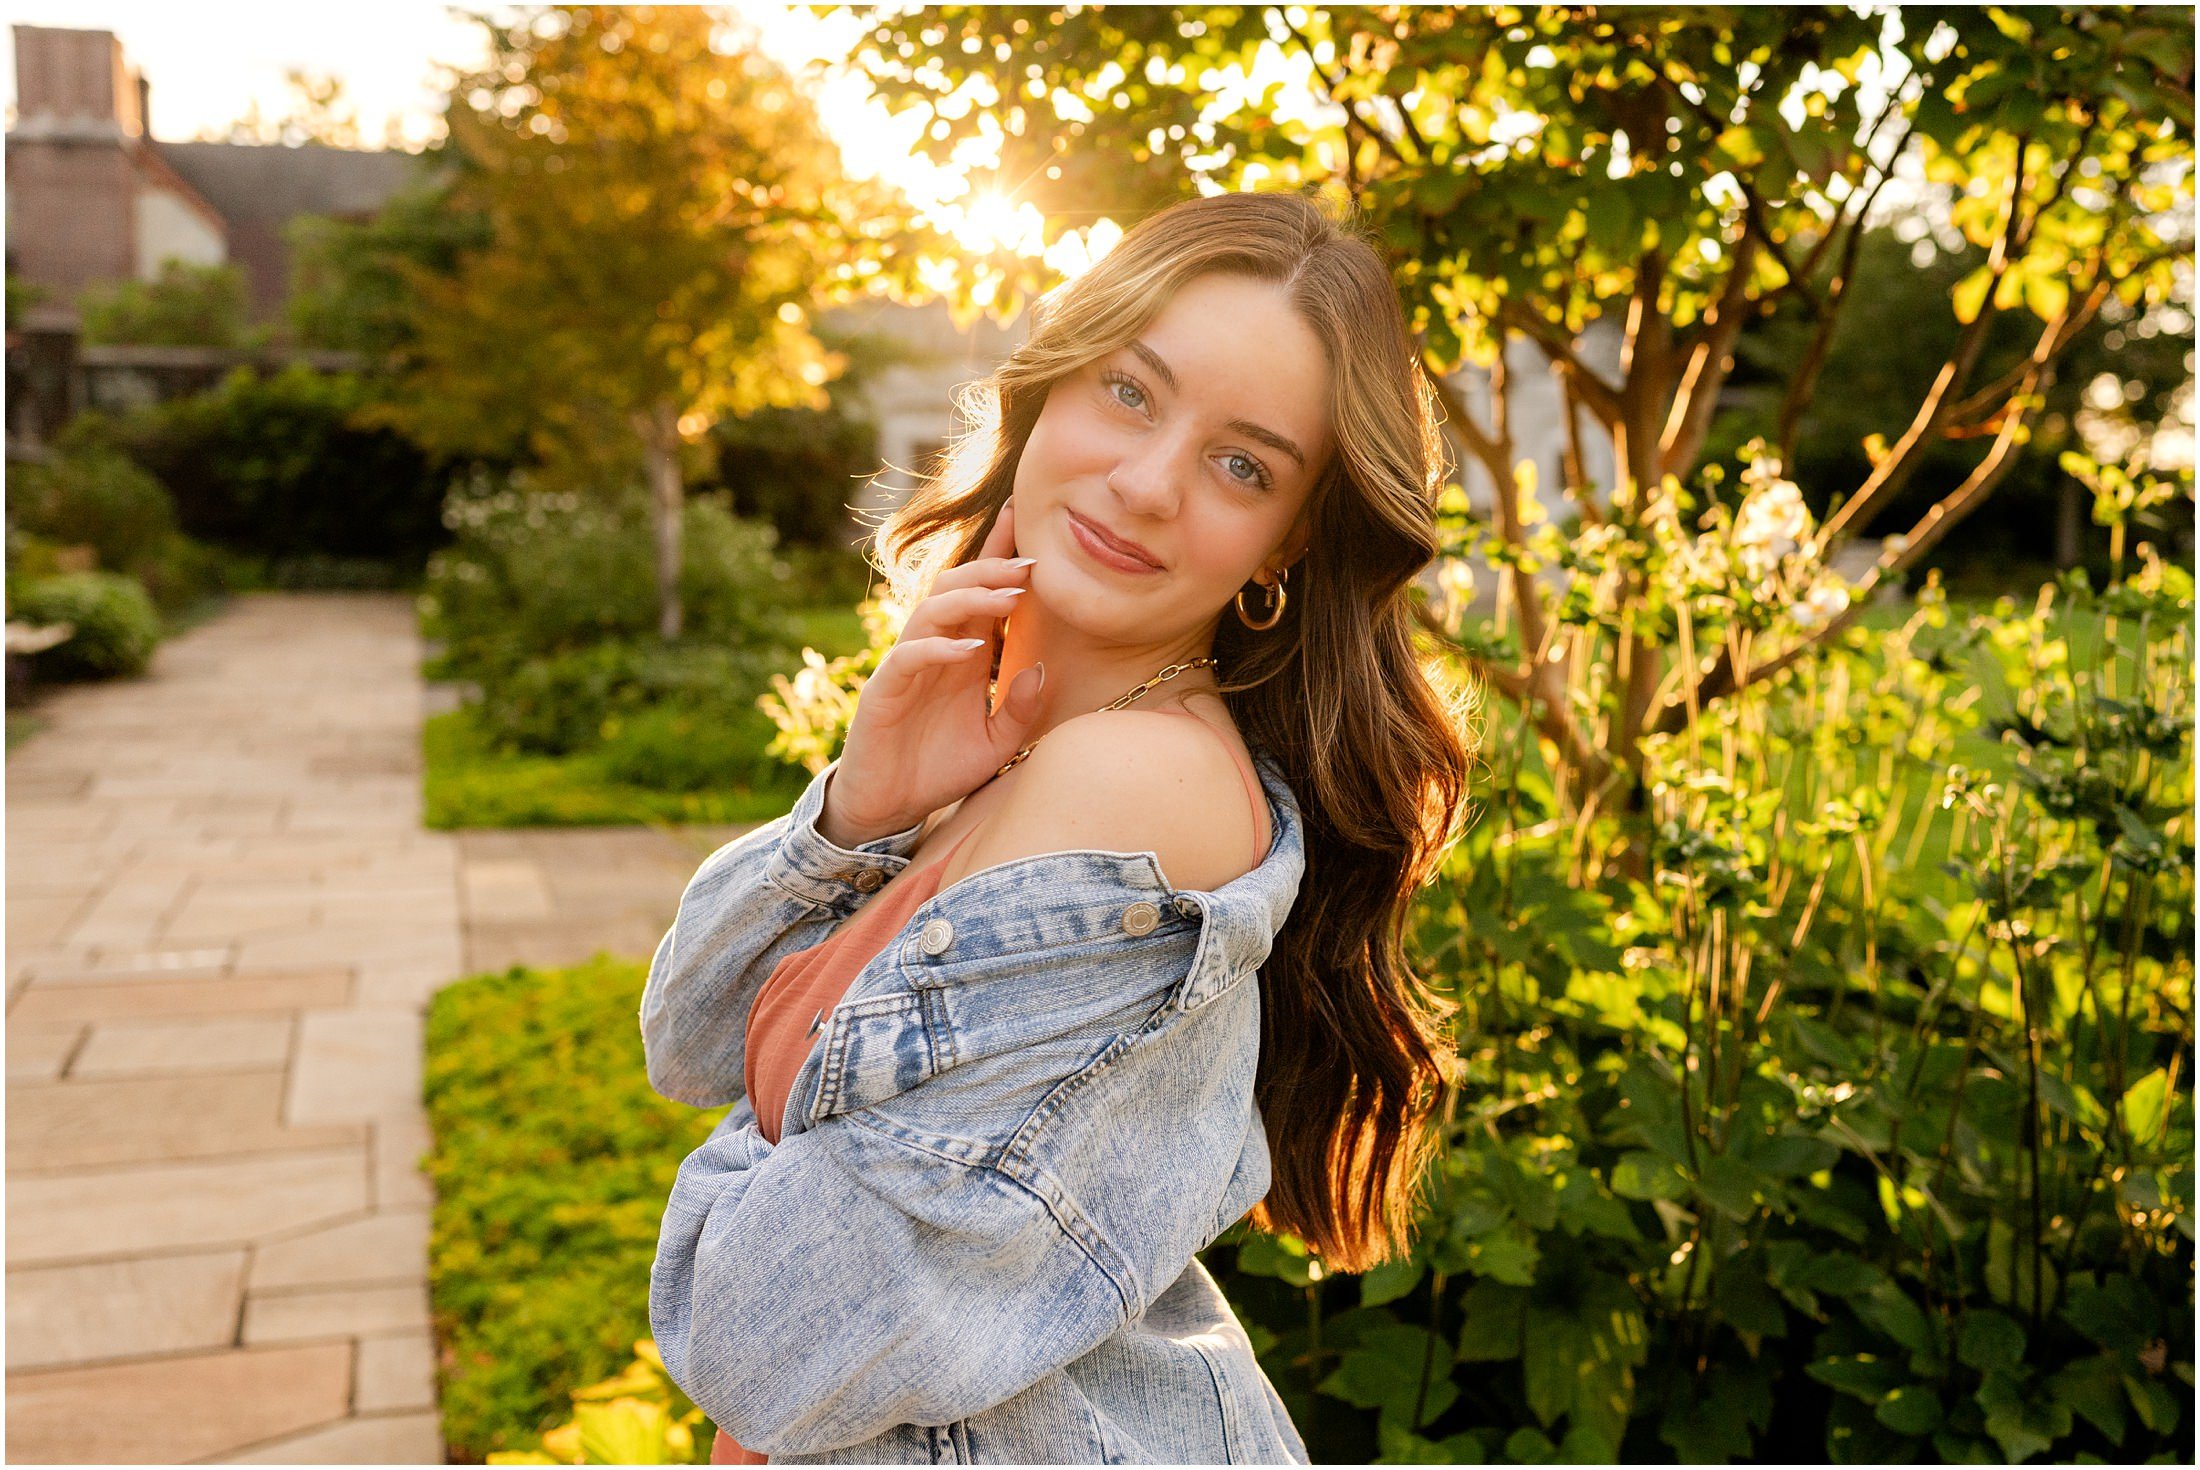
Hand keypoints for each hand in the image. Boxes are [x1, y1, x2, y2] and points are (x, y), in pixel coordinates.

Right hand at [819, 499, 1044, 844]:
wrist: (890, 807)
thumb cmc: (940, 770)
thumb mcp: (995, 742)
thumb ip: (1020, 709)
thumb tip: (1042, 669)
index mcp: (963, 655)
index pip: (980, 595)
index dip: (1000, 559)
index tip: (1032, 532)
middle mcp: (935, 651)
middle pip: (956, 588)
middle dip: (993, 570)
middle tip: (1032, 564)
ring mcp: (907, 666)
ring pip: (932, 611)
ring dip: (971, 599)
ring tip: (1010, 597)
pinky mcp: (885, 691)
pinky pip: (909, 656)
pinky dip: (939, 648)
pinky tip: (971, 648)